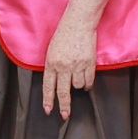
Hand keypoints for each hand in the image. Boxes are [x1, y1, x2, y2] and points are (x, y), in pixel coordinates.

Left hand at [41, 3, 100, 118]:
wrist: (78, 23)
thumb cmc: (64, 35)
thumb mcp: (51, 51)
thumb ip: (52, 67)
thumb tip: (55, 83)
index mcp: (51, 63)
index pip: (48, 86)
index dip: (48, 100)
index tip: (49, 110)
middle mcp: (63, 66)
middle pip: (63, 91)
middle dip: (64, 105)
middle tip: (65, 115)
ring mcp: (77, 65)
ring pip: (78, 86)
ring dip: (77, 87)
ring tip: (77, 81)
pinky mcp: (89, 63)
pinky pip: (89, 80)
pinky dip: (87, 84)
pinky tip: (86, 84)